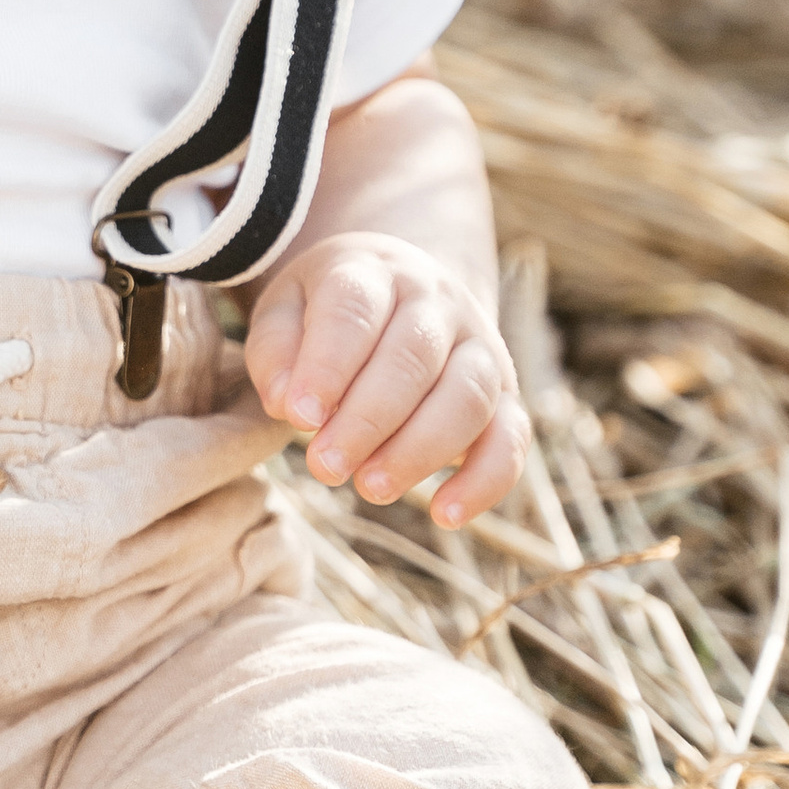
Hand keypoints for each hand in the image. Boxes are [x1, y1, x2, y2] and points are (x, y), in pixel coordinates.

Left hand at [246, 231, 526, 530]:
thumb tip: (286, 403)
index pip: (355, 309)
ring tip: (369, 488)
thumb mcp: (286, 312)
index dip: (328, 364)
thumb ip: (276, 350)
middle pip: (413, 356)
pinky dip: (486, 481)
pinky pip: (512, 438)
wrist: (404, 291)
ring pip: (468, 395)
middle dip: (367, 419)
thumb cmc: (330, 315)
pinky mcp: (506, 396)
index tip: (298, 415)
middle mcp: (437, 303)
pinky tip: (445, 515)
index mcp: (374, 273)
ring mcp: (480, 347)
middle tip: (323, 466)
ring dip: (420, 450)